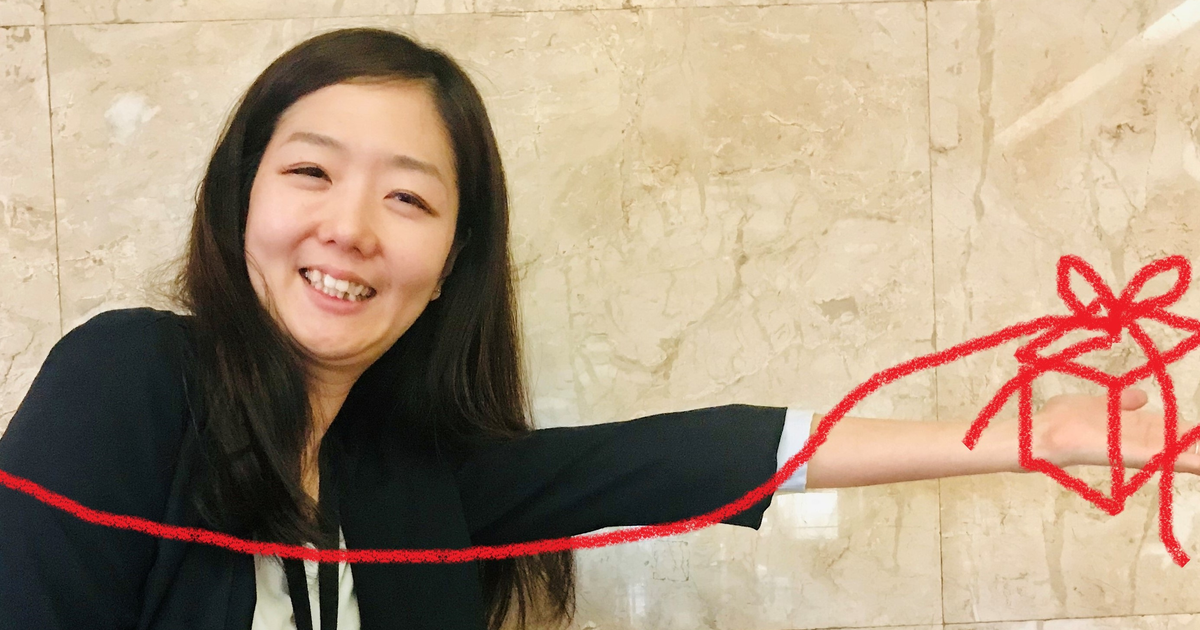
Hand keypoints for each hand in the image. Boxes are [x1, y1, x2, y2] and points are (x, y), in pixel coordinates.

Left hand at [1033, 387, 1199, 473]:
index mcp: (1125, 427)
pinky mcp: (1122, 454)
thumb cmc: (1062, 419)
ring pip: (1170, 451)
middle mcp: (1130, 440)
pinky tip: (1198, 461)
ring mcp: (1128, 448)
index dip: (1184, 430)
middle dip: (1192, 442)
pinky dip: (1181, 460)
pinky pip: (1156, 456)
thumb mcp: (1097, 404)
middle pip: (1170, 441)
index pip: (1163, 429)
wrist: (1038, 433)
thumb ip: (1120, 402)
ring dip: (1192, 454)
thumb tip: (1144, 397)